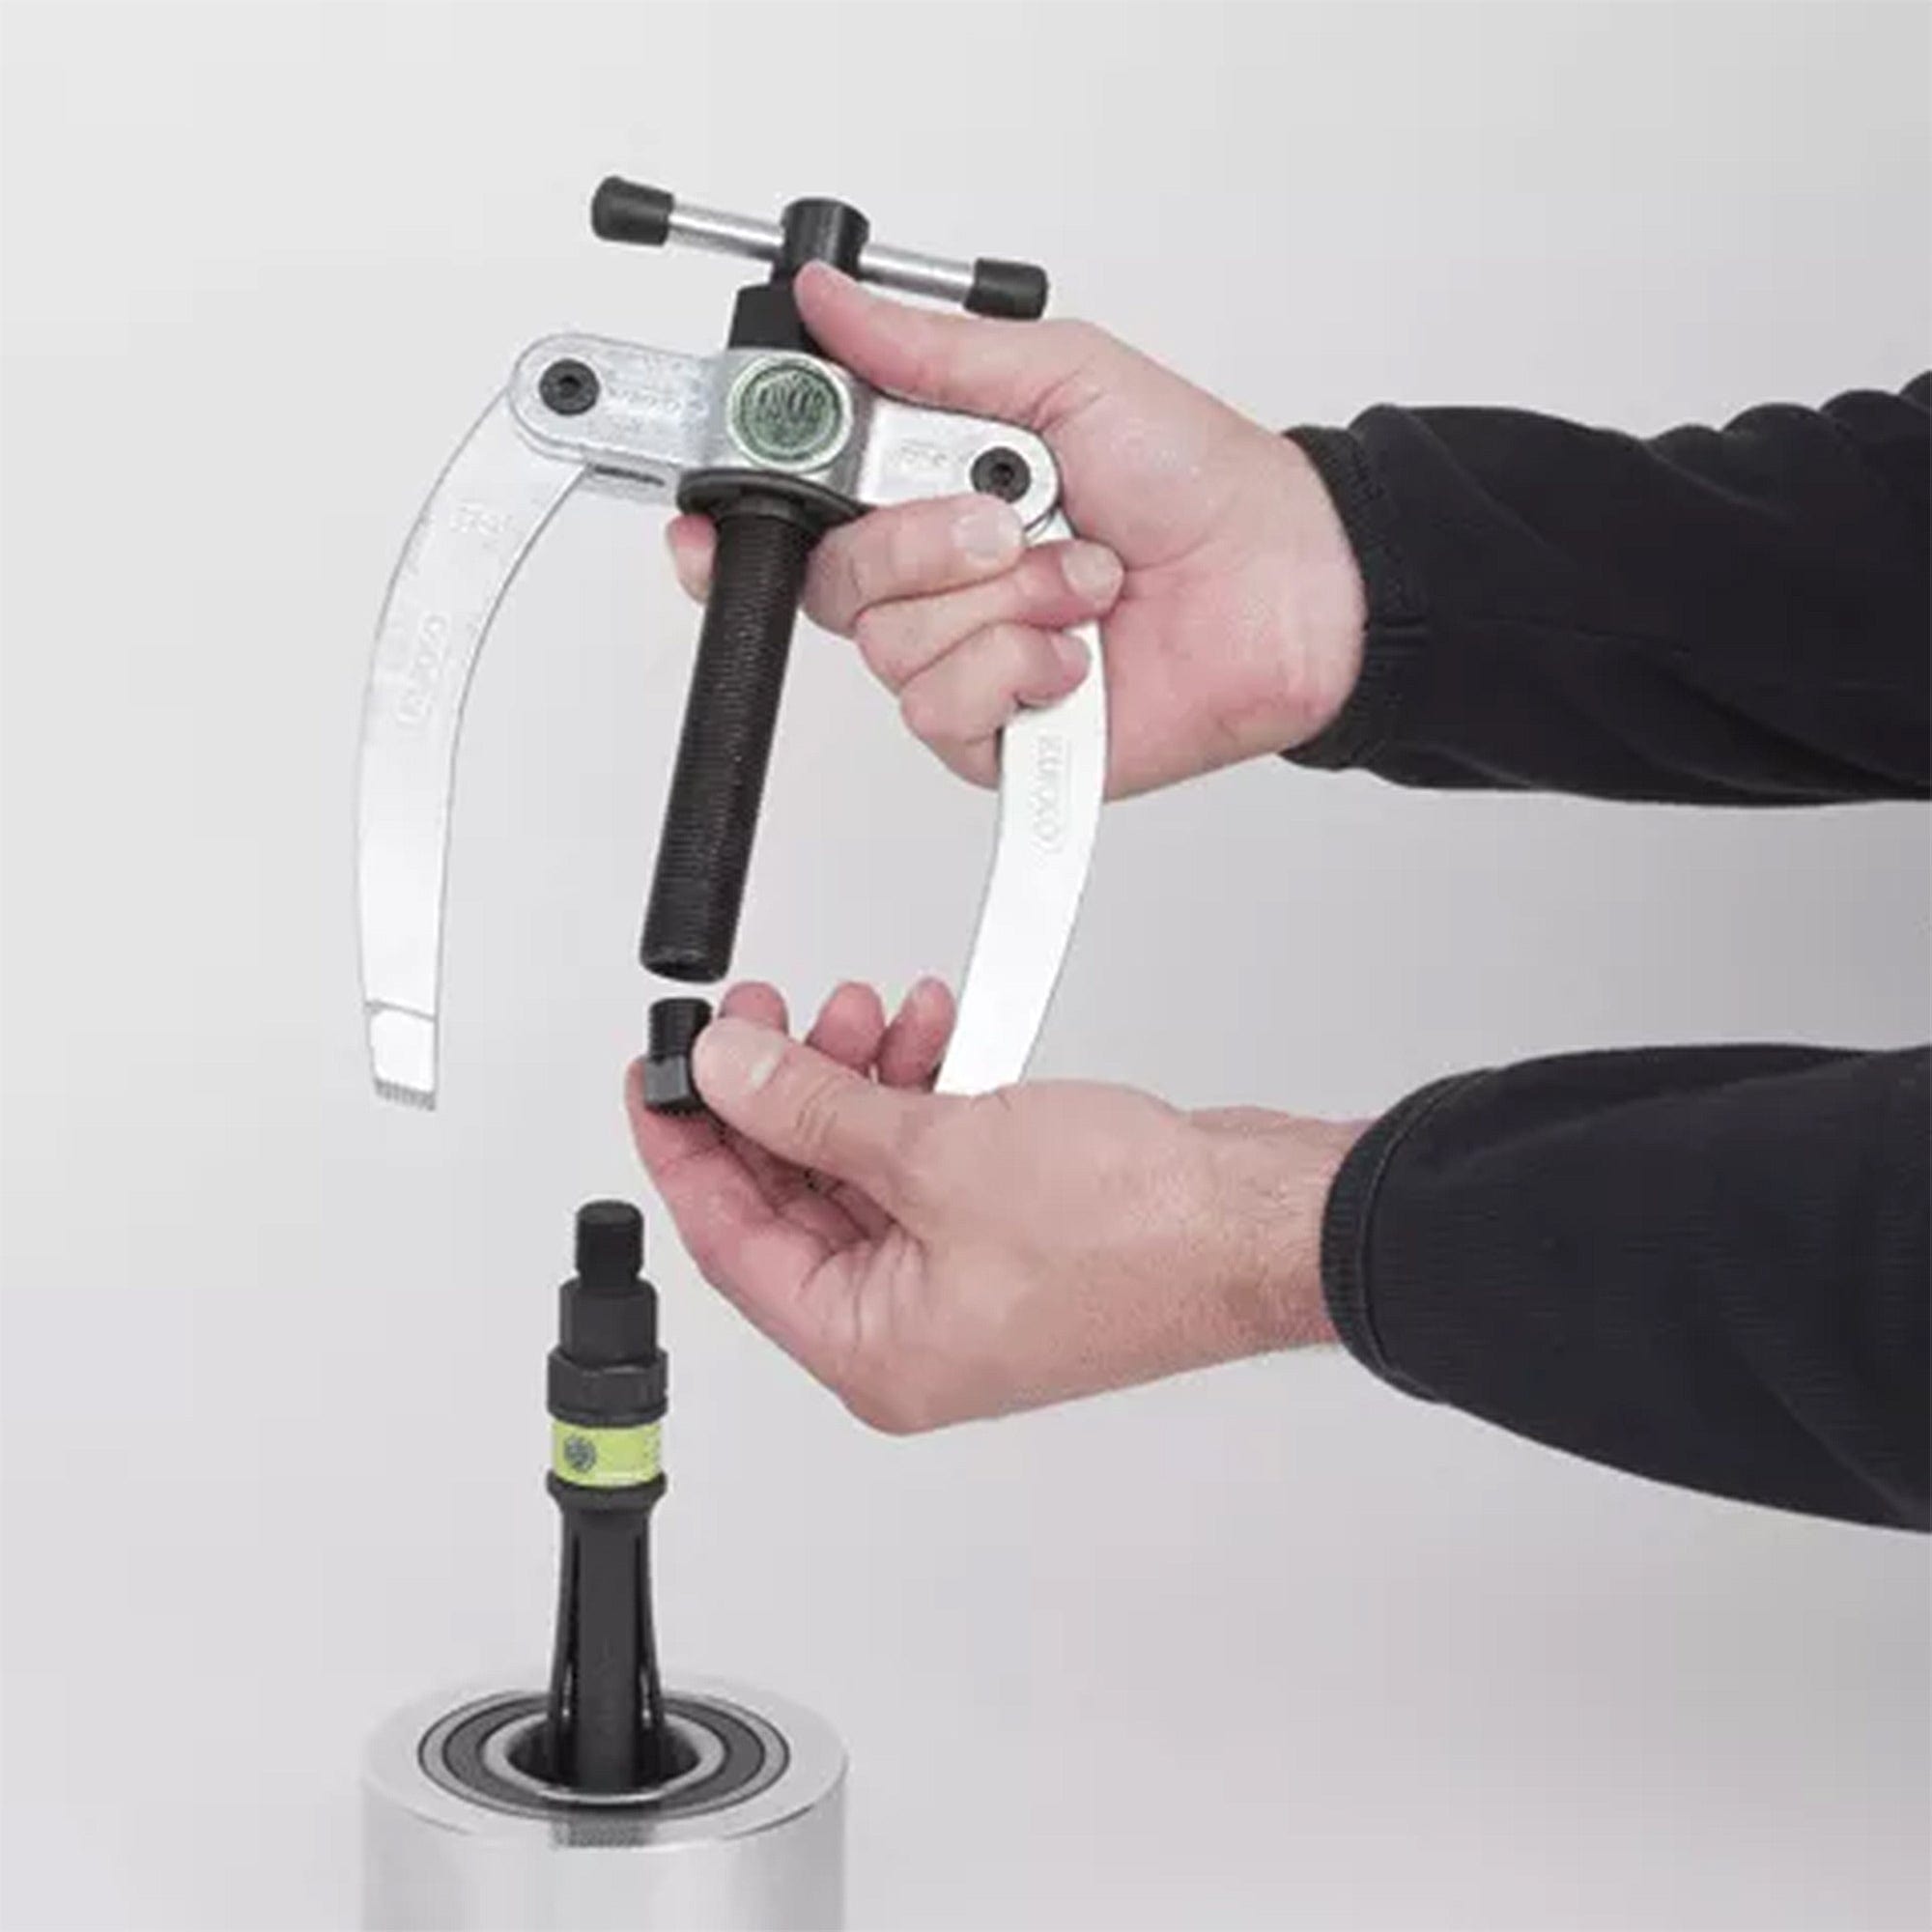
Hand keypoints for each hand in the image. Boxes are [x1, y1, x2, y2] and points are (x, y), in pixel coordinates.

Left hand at [627, 982, 1359, 1430]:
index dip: (683, 1150)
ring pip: (862, 1165)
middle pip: (795, 1199)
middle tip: (759, 1020)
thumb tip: (724, 1075)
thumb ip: (812, 1107)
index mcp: (873, 1350)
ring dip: (855, 1078)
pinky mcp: (1010, 1231)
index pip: (731, 1244)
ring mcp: (964, 1281)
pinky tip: (935, 1029)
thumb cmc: (1139, 1237)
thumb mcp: (937, 1153)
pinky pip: (926, 1155)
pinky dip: (920, 1089)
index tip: (652, 1079)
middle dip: (780, 1094)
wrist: (1262, 1219)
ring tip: (867, 1011)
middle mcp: (912, 1327)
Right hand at [666, 263, 1365, 798]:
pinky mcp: (1001, 738)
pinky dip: (1018, 673)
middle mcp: (939, 586)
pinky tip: (1077, 658)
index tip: (710, 525)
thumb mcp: (1059, 377)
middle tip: (1011, 520)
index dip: (742, 527)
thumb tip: (827, 300)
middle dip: (927, 543)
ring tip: (1083, 583)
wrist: (1284, 580)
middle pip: (835, 584)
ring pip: (892, 652)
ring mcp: (969, 665)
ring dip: (1003, 605)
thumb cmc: (1194, 477)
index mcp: (933, 494)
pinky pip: (945, 714)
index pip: (800, 521)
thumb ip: (930, 352)